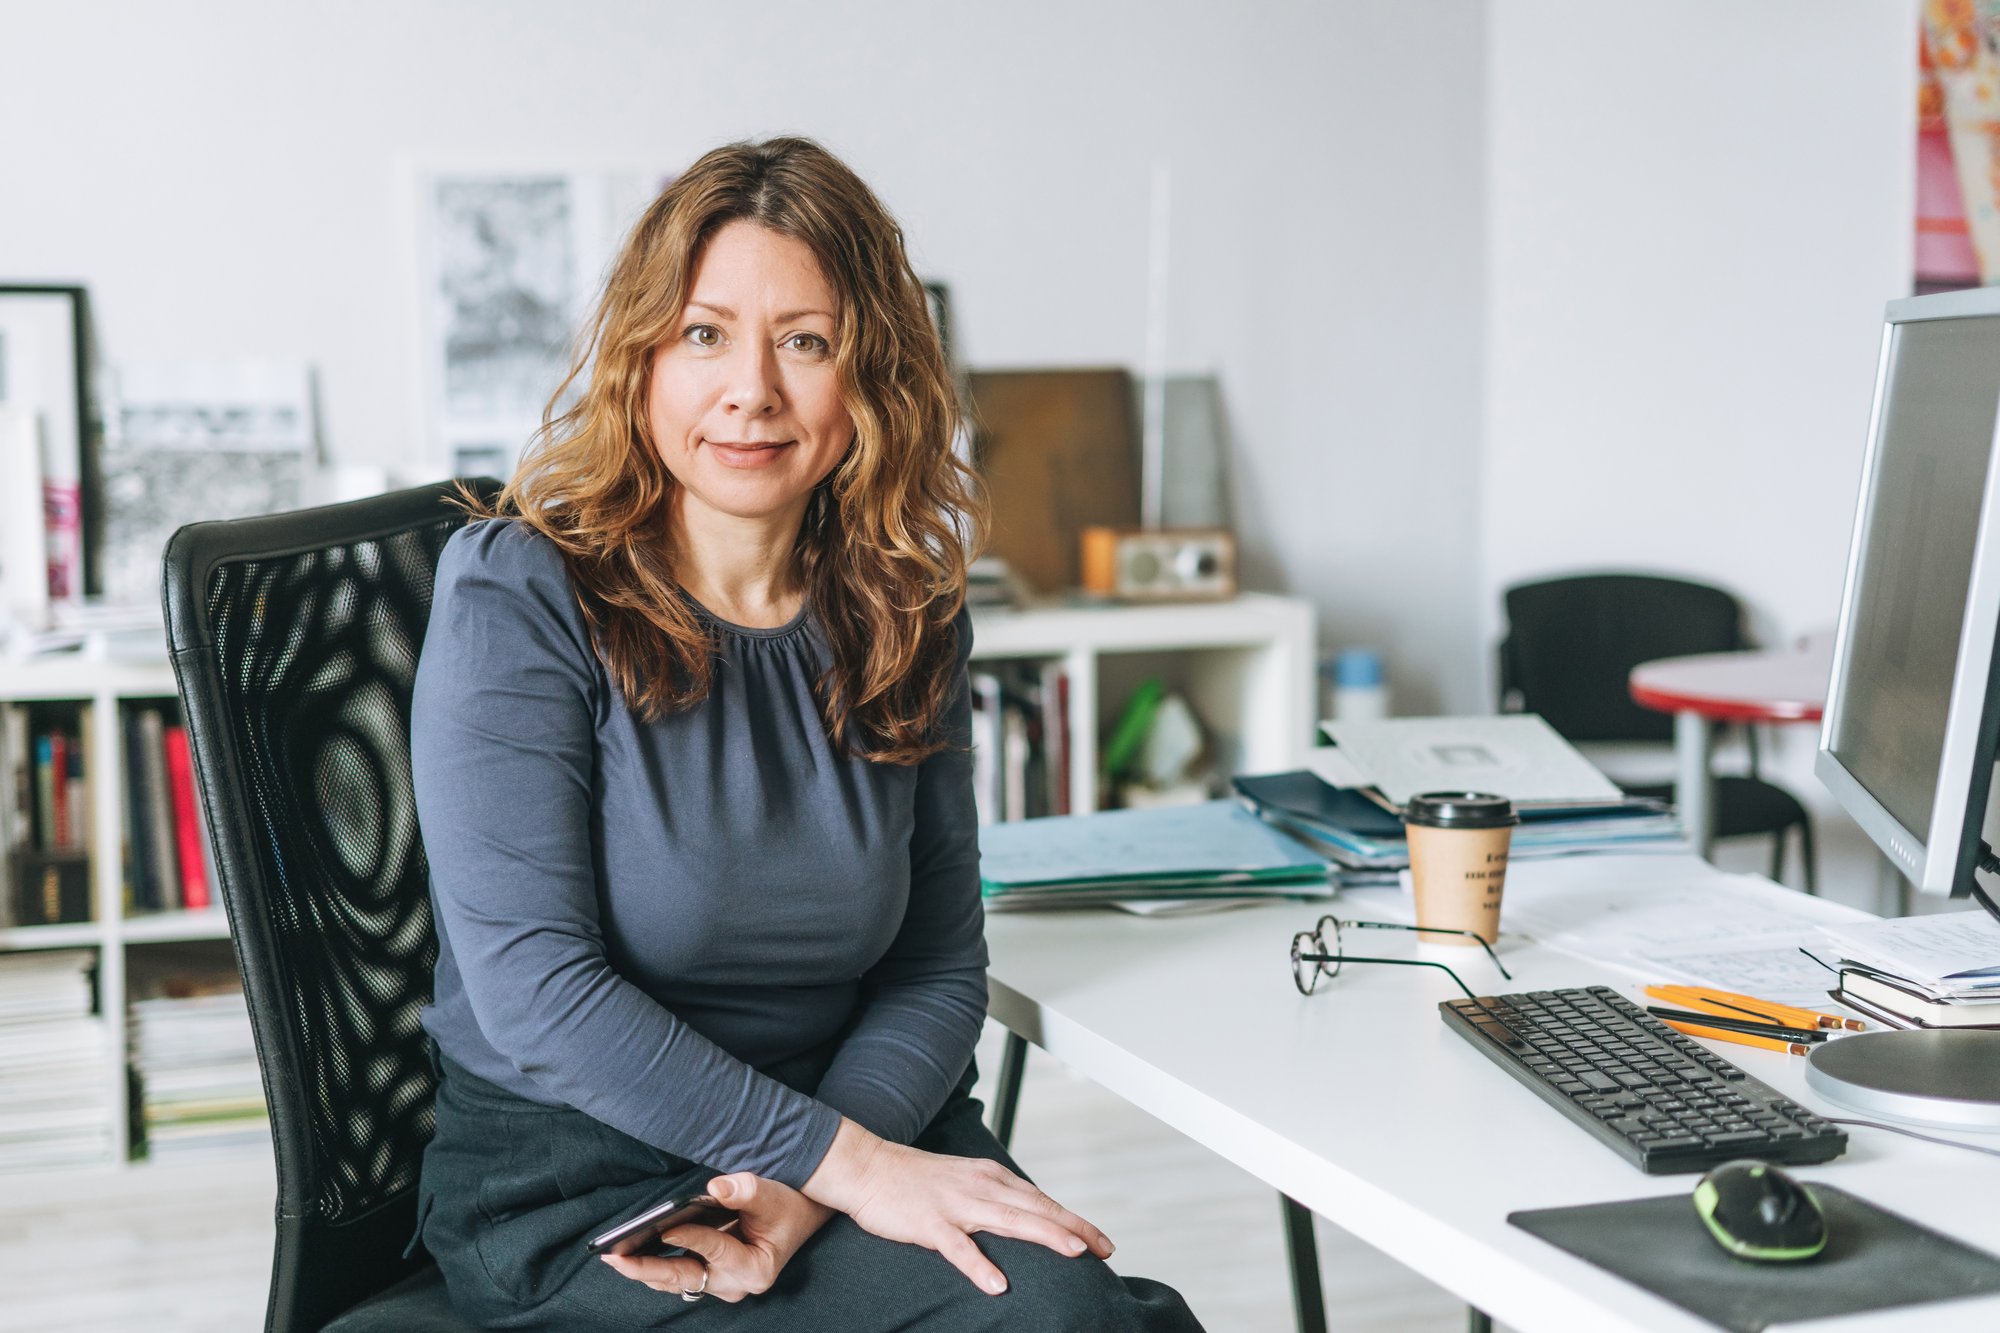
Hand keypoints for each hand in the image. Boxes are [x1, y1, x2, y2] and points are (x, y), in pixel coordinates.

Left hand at [600, 1173, 832, 1302]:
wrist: (800, 1216)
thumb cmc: (789, 1205)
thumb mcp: (772, 1195)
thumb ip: (745, 1191)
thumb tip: (714, 1188)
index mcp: (754, 1269)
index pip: (714, 1250)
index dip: (689, 1237)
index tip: (664, 1225)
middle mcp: (735, 1285)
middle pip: (683, 1277)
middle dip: (646, 1268)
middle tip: (614, 1257)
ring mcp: (721, 1285)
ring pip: (675, 1281)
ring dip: (644, 1269)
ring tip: (612, 1256)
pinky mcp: (711, 1278)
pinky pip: (677, 1275)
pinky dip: (654, 1265)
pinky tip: (630, 1252)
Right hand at [802, 1119, 1113, 1294]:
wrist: (867, 1167)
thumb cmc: (916, 1181)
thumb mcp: (966, 1183)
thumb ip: (995, 1199)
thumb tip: (1026, 1220)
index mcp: (992, 1178)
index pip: (1042, 1201)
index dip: (1075, 1221)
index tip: (1102, 1242)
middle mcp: (981, 1186)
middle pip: (1037, 1209)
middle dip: (1075, 1229)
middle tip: (1105, 1250)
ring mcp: (956, 1204)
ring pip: (1010, 1222)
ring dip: (1045, 1235)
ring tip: (1075, 1253)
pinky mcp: (930, 1223)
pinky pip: (959, 1248)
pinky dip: (979, 1266)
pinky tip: (998, 1284)